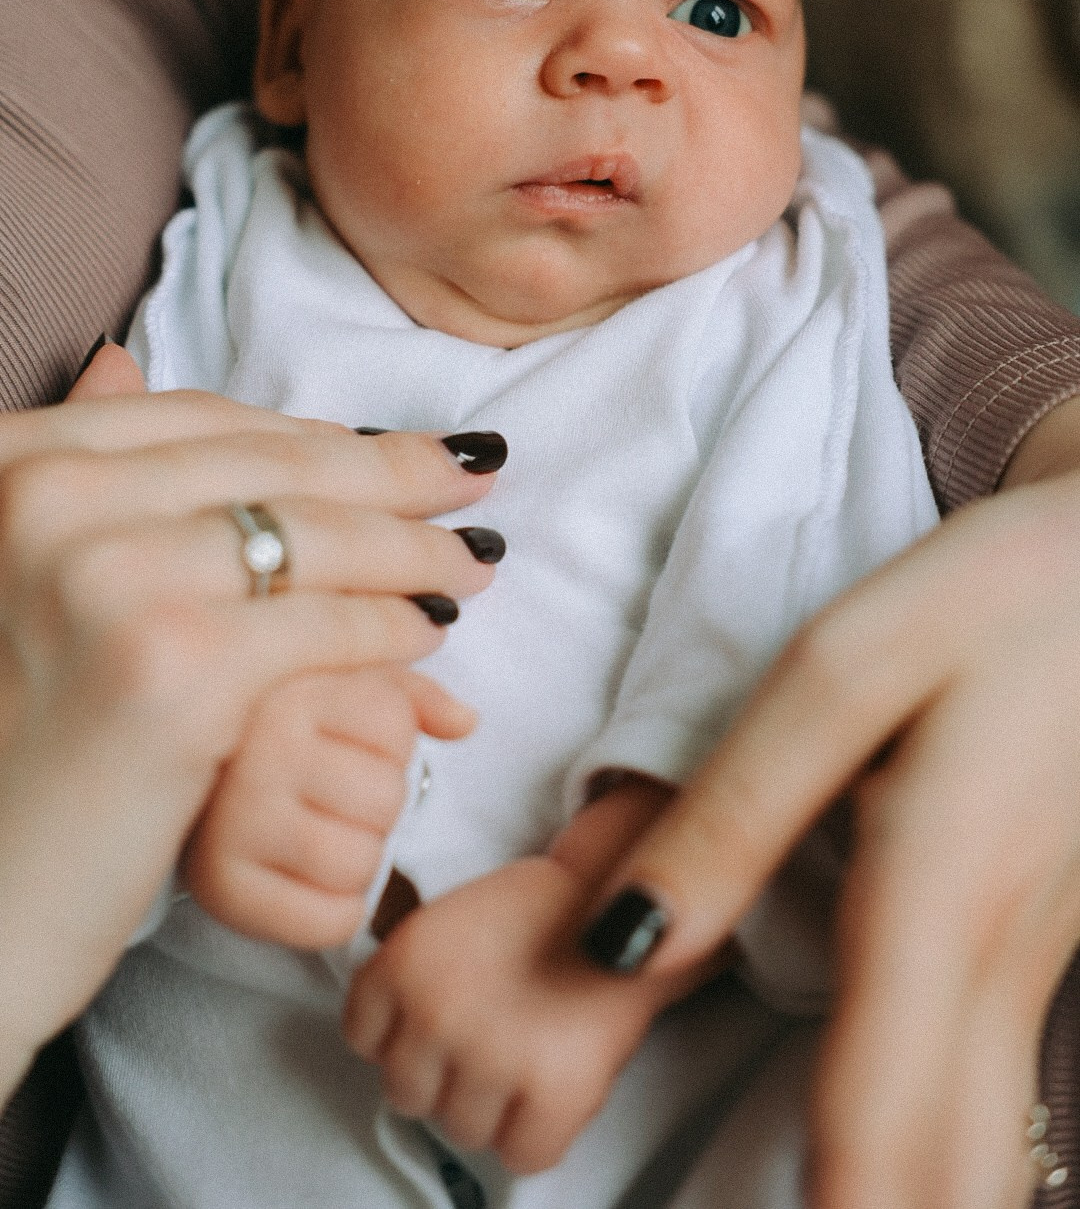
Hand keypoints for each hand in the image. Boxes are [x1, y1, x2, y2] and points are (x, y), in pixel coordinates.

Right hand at [0, 342, 502, 1099]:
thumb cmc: (12, 742)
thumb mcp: (21, 571)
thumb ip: (81, 470)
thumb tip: (122, 356)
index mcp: (13, 461)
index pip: (202, 420)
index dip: (313, 434)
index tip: (388, 448)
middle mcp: (49, 497)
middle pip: (269, 464)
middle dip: (389, 470)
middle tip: (469, 473)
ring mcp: (109, 577)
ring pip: (312, 538)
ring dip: (412, 546)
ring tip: (470, 556)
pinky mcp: (174, 665)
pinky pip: (324, 623)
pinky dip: (392, 624)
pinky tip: (431, 628)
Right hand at [184, 663, 473, 948]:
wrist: (191, 794)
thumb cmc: (282, 736)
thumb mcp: (342, 690)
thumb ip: (411, 694)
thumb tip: (466, 722)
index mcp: (288, 690)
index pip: (395, 728)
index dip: (387, 744)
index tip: (342, 744)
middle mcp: (255, 751)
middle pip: (386, 798)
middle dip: (374, 803)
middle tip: (328, 797)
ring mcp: (234, 823)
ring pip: (362, 862)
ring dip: (357, 856)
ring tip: (316, 832)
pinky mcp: (222, 891)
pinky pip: (331, 920)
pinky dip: (335, 910)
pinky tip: (305, 877)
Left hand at [344, 858, 664, 1173]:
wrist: (624, 895)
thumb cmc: (539, 910)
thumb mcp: (444, 920)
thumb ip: (406, 981)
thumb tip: (388, 1047)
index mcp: (403, 961)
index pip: (363, 1039)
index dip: (404, 1035)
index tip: (434, 1023)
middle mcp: (437, 1011)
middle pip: (406, 1093)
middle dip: (443, 1074)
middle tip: (485, 1040)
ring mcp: (493, 1054)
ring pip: (459, 1129)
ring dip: (488, 1106)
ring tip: (521, 1055)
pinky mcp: (554, 1090)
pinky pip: (521, 1154)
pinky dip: (535, 1134)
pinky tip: (548, 1089)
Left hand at [579, 398, 1079, 1208]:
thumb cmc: (987, 604)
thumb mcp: (842, 673)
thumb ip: (733, 817)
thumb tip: (620, 944)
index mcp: (940, 897)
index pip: (873, 1123)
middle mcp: (1002, 964)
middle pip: (949, 1177)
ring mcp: (1039, 964)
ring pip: (987, 1150)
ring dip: (909, 1201)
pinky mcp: (1041, 945)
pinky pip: (997, 1093)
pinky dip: (941, 1160)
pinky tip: (894, 1169)